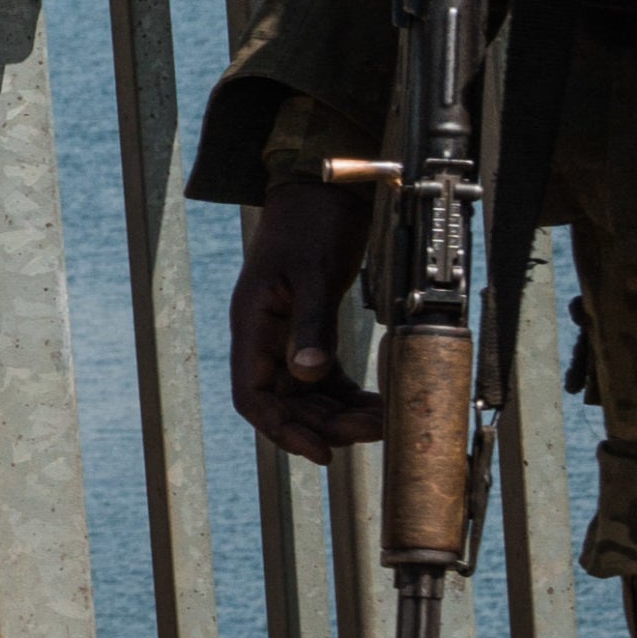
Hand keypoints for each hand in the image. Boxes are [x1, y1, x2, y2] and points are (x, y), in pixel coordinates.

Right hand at [229, 174, 374, 468]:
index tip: (320, 451)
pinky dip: (349, 396)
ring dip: (341, 414)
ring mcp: (288, 337)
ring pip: (308, 396)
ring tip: (383, 420)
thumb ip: (311, 324)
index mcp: (253, 324)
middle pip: (286, 403)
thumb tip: (307, 375)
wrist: (324, 187)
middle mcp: (266, 338)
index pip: (254, 396)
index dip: (283, 430)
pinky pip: (326, 379)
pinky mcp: (312, 331)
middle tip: (374, 431)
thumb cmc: (312, 221)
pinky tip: (377, 403)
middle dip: (327, 425)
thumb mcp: (313, 271)